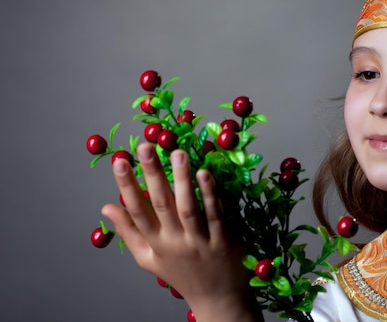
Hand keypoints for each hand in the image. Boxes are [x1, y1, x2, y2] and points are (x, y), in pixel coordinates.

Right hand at [101, 142, 261, 321]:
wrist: (217, 299)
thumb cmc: (181, 274)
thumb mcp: (148, 259)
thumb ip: (128, 232)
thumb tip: (106, 207)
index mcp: (154, 244)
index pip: (136, 211)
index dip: (126, 185)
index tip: (119, 160)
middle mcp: (174, 242)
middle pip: (160, 204)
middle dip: (151, 174)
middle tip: (145, 147)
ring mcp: (198, 241)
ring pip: (187, 207)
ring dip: (182, 179)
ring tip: (177, 152)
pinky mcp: (222, 240)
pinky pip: (215, 214)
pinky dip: (209, 194)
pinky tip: (204, 173)